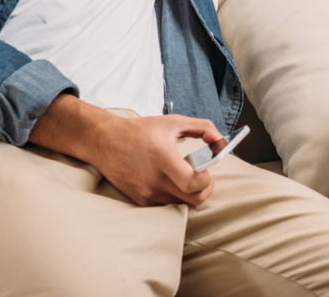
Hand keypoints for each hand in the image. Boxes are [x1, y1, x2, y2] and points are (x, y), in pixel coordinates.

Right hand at [30, 96, 224, 207]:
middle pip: (193, 200)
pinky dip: (175, 196)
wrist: (105, 142)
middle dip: (204, 190)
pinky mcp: (141, 201)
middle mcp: (154, 180)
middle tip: (203, 176)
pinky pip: (167, 206)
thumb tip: (222, 142)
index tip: (207, 170)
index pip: (192, 183)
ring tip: (184, 176)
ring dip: (189, 194)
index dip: (207, 181)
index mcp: (163, 158)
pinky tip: (170, 181)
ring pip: (181, 204)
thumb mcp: (173, 122)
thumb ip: (203, 128)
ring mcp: (147, 194)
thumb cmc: (141, 131)